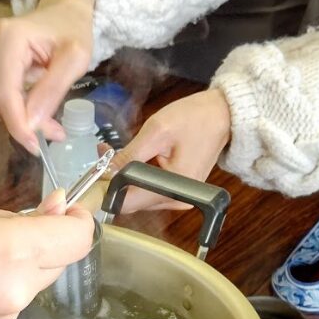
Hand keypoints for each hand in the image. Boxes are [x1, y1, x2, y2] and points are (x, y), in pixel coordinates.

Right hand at [0, 0, 95, 152]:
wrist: (62, 11)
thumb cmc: (72, 30)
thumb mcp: (76, 58)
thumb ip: (53, 90)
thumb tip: (32, 124)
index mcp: (9, 38)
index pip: (6, 92)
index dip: (18, 124)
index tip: (36, 148)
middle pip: (0, 99)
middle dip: (24, 123)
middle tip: (54, 134)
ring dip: (21, 117)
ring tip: (48, 120)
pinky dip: (15, 106)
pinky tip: (34, 104)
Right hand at [0, 191, 90, 318]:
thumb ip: (11, 218)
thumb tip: (48, 216)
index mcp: (14, 252)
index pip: (79, 238)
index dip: (79, 218)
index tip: (65, 206)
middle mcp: (17, 291)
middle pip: (59, 262)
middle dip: (46, 239)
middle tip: (15, 218)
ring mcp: (1, 318)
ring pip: (32, 283)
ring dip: (19, 263)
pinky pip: (6, 302)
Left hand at [111, 89, 231, 211]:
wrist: (222, 115)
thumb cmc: (194, 118)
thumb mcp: (157, 131)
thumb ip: (129, 155)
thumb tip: (105, 173)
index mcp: (173, 188)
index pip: (127, 203)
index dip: (106, 188)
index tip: (96, 168)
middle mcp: (177, 200)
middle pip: (130, 201)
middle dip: (113, 179)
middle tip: (103, 152)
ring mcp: (178, 198)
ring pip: (137, 196)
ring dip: (124, 177)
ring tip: (115, 151)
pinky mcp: (178, 192)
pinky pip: (148, 190)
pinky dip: (136, 177)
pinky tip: (133, 158)